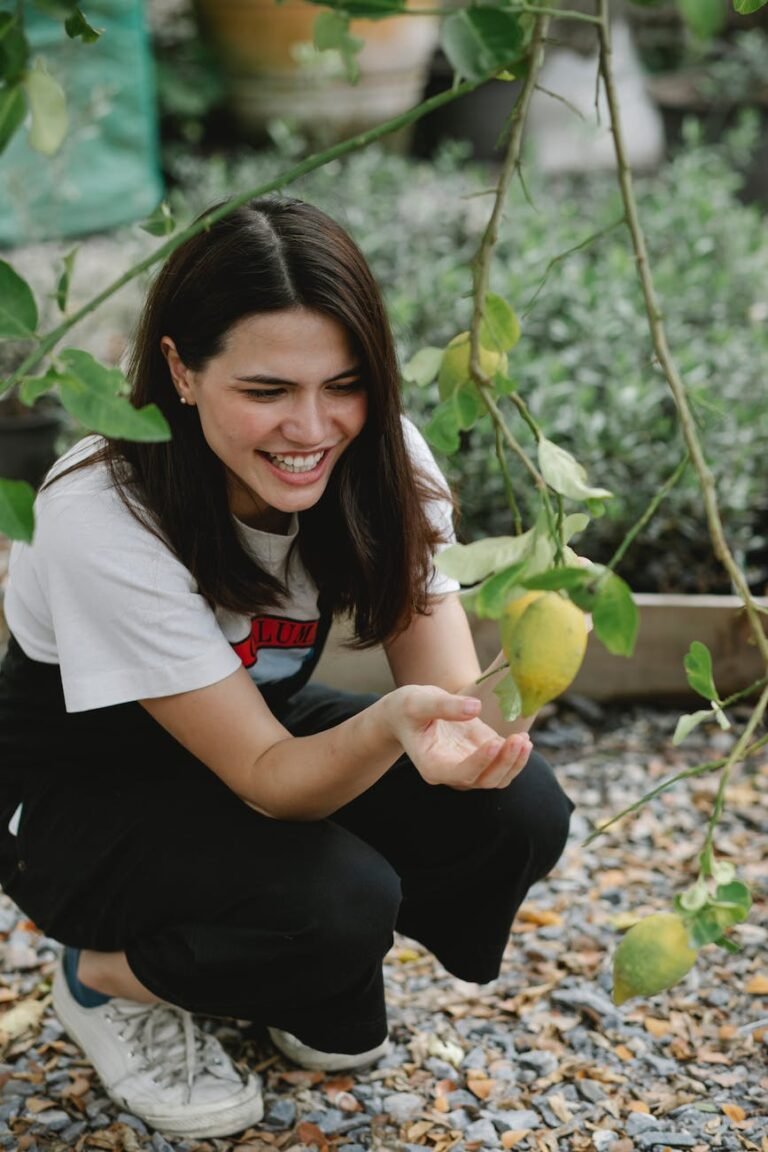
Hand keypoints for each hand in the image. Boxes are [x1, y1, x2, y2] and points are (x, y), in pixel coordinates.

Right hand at [385, 685, 531, 789]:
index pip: (460, 773)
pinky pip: (502, 765)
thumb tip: (475, 708)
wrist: (409, 712)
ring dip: (514, 762)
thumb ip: (444, 706)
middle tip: (519, 739)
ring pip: (498, 778)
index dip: (479, 762)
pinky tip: (524, 738)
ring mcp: (468, 767)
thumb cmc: (408, 708)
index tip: (494, 742)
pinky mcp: (480, 756)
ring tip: (524, 740)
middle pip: (484, 780)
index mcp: (432, 766)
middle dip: (504, 762)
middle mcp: (451, 773)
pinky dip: (515, 756)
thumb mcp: (418, 702)